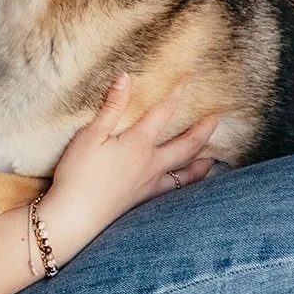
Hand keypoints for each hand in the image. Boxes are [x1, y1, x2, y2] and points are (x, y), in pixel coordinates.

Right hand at [39, 74, 217, 262]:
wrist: (75, 215)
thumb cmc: (79, 173)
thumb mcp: (90, 135)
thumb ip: (111, 107)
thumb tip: (126, 78)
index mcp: (138, 144)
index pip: (163, 112)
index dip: (177, 93)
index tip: (188, 77)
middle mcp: (151, 164)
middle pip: (187, 145)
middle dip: (204, 130)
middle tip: (217, 118)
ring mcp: (150, 185)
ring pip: (187, 173)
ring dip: (202, 162)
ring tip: (211, 157)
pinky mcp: (143, 201)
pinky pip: (175, 191)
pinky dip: (187, 185)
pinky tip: (185, 185)